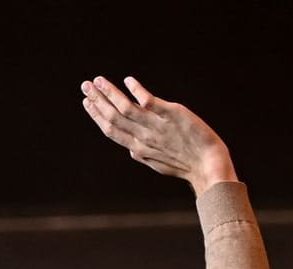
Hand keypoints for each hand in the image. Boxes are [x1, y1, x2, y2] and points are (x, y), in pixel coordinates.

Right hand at [80, 76, 235, 195]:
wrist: (207, 164)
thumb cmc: (185, 164)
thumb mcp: (158, 162)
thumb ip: (142, 154)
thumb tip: (130, 150)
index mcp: (138, 148)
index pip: (111, 129)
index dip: (96, 115)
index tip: (86, 102)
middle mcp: (143, 136)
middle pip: (113, 117)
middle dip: (98, 100)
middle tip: (85, 85)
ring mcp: (156, 126)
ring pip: (126, 108)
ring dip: (110, 93)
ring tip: (99, 80)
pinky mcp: (171, 114)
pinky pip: (149, 101)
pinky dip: (137, 90)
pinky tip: (128, 80)